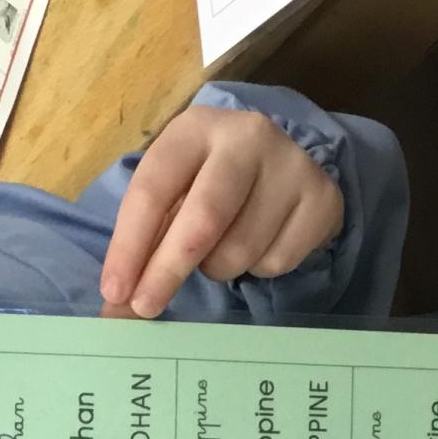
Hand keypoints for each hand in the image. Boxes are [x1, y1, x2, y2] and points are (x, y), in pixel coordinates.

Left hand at [99, 106, 343, 318]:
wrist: (281, 164)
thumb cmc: (209, 182)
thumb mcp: (172, 197)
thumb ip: (142, 248)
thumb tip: (116, 311)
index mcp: (195, 128)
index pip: (153, 190)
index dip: (130, 246)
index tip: (115, 292)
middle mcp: (247, 136)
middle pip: (203, 219)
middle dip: (168, 271)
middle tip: (145, 308)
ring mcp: (291, 165)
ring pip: (240, 250)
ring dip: (217, 269)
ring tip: (218, 250)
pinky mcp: (321, 198)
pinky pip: (276, 262)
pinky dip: (257, 270)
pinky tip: (257, 244)